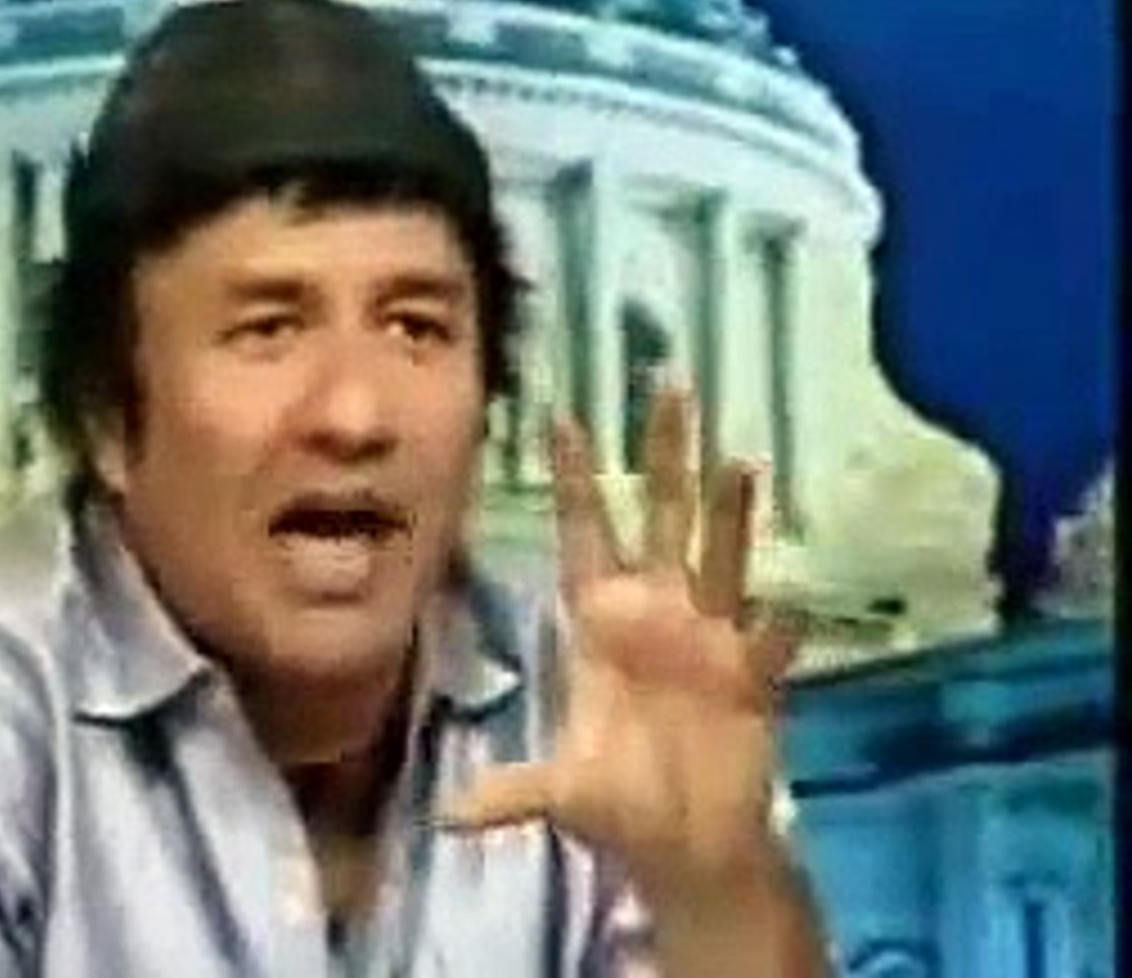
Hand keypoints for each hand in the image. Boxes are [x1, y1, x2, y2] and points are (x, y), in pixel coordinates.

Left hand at [441, 389, 800, 902]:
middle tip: (668, 383)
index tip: (561, 414)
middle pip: (662, 515)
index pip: (585, 532)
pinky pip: (769, 644)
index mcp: (602, 621)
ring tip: (737, 461)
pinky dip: (780, 628)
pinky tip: (792, 604)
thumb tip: (441, 818)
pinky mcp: (753, 679)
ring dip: (730, 513)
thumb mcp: (559, 795)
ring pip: (722, 556)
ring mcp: (710, 639)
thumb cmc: (619, 806)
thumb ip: (508, 794)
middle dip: (665, 452)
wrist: (687, 850)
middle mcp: (658, 613)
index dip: (575, 478)